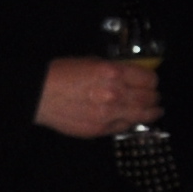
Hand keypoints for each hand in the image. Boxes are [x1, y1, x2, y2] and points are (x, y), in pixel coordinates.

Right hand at [37, 56, 161, 138]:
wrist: (37, 95)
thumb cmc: (60, 73)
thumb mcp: (90, 62)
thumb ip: (113, 69)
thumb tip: (130, 75)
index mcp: (113, 73)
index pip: (148, 78)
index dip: (152, 81)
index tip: (152, 82)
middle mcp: (115, 94)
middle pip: (149, 98)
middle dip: (154, 97)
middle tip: (155, 97)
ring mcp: (109, 114)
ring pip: (142, 115)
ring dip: (152, 113)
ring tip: (155, 111)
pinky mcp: (100, 129)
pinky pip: (123, 127)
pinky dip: (131, 122)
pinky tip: (132, 120)